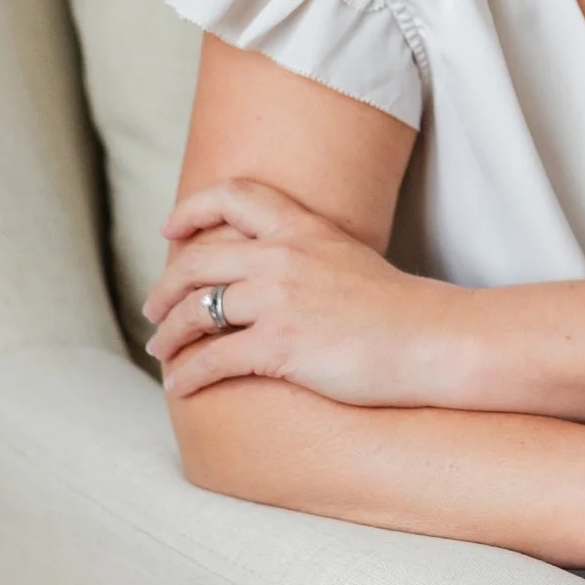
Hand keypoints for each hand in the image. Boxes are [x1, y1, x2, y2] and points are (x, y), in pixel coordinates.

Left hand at [142, 178, 457, 406]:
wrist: (431, 339)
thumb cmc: (396, 310)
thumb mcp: (347, 258)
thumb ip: (306, 254)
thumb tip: (268, 272)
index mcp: (303, 227)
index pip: (234, 196)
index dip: (192, 209)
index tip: (170, 231)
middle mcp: (284, 254)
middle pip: (197, 259)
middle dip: (165, 288)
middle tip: (153, 308)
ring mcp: (280, 298)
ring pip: (196, 311)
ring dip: (168, 335)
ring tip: (161, 351)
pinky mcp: (280, 344)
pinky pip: (212, 359)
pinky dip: (187, 376)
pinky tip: (181, 388)